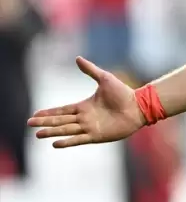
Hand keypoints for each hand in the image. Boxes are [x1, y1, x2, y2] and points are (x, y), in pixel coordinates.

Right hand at [27, 57, 145, 147]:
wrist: (138, 106)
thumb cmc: (123, 93)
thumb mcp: (104, 79)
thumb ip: (90, 70)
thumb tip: (77, 58)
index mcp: (84, 107)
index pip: (62, 110)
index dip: (49, 112)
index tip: (35, 114)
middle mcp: (85, 118)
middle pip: (60, 121)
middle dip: (45, 122)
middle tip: (30, 124)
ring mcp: (90, 127)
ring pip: (66, 130)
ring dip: (52, 132)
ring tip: (38, 134)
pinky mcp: (97, 135)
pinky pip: (79, 139)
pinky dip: (67, 141)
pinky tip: (55, 143)